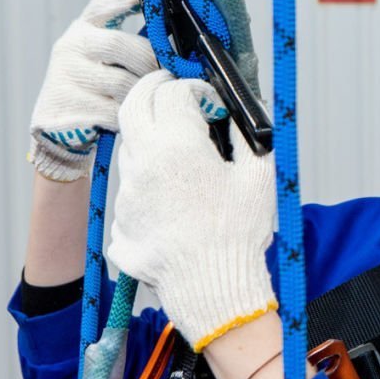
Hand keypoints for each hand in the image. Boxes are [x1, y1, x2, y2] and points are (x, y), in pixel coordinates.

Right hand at [28, 0, 159, 181]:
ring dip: (142, 93)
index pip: (103, 5)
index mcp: (81, 30)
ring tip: (145, 98)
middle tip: (164, 75)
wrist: (58, 130)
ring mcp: (67, 76)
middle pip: (121, 45)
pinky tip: (128, 116)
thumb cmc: (94, 89)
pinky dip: (129, 115)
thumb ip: (126, 44)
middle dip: (149, 62)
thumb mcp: (102, 59)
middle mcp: (70, 47)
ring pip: (123, 82)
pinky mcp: (69, 105)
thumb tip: (169, 37)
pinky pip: (116, 110)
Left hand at [107, 70, 276, 349]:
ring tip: (180, 151)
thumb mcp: (258, 176)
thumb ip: (246, 136)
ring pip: (130, 147)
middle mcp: (143, 163)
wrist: (212, 289)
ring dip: (150, 136)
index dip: (195, 90)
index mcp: (177, 146)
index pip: (172, 92)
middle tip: (171, 90)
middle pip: (133, 105)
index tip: (210, 103)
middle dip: (153, 89)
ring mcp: (128, 194)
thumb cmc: (239, 234)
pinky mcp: (121, 222)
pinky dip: (148, 181)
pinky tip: (173, 197)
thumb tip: (236, 115)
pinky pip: (132, 189)